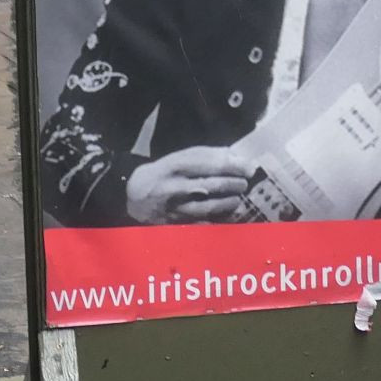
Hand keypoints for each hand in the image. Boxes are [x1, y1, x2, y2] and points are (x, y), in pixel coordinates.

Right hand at [123, 146, 261, 224]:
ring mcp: (176, 208)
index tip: (248, 167)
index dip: (230, 165)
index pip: (206, 163)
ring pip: (209, 206)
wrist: (131, 197)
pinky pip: (203, 224)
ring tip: (236, 197)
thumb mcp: (175, 159)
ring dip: (229, 201)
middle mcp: (174, 187)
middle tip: (244, 182)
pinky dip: (218, 220)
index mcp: (173, 167)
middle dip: (233, 184)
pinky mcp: (177, 224)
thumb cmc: (160, 174)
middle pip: (211, 185)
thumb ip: (202, 156)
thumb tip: (233, 156)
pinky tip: (227, 216)